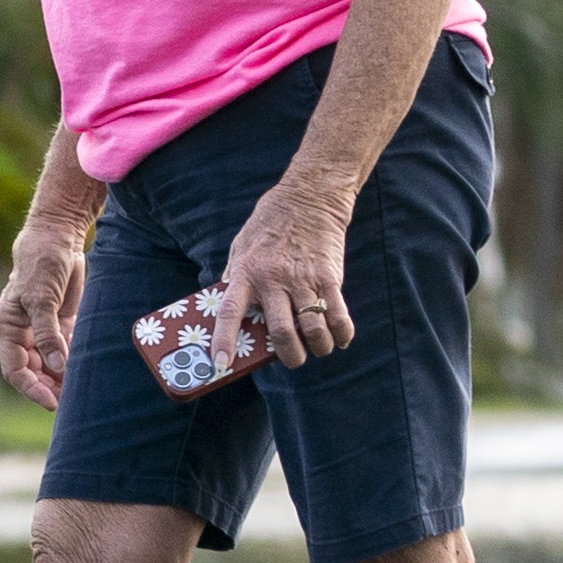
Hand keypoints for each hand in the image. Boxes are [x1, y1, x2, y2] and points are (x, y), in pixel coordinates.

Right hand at [0, 221, 91, 409]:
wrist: (57, 237)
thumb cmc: (42, 264)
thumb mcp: (42, 299)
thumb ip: (48, 334)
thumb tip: (56, 367)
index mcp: (7, 326)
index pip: (14, 368)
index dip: (31, 388)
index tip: (51, 401)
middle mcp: (21, 331)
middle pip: (32, 370)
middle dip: (48, 387)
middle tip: (69, 401)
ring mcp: (39, 328)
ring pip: (48, 363)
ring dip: (61, 378)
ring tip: (78, 391)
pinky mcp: (58, 323)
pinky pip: (62, 350)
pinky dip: (71, 362)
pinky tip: (83, 372)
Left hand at [218, 180, 360, 367]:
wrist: (308, 199)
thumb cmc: (268, 227)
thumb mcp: (240, 248)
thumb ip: (234, 278)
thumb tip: (223, 311)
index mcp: (245, 273)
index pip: (229, 312)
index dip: (224, 340)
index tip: (221, 363)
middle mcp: (273, 279)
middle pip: (281, 332)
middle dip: (289, 356)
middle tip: (292, 359)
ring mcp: (303, 279)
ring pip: (313, 329)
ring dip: (317, 347)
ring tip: (317, 348)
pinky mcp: (329, 276)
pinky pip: (338, 314)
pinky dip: (341, 333)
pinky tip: (339, 338)